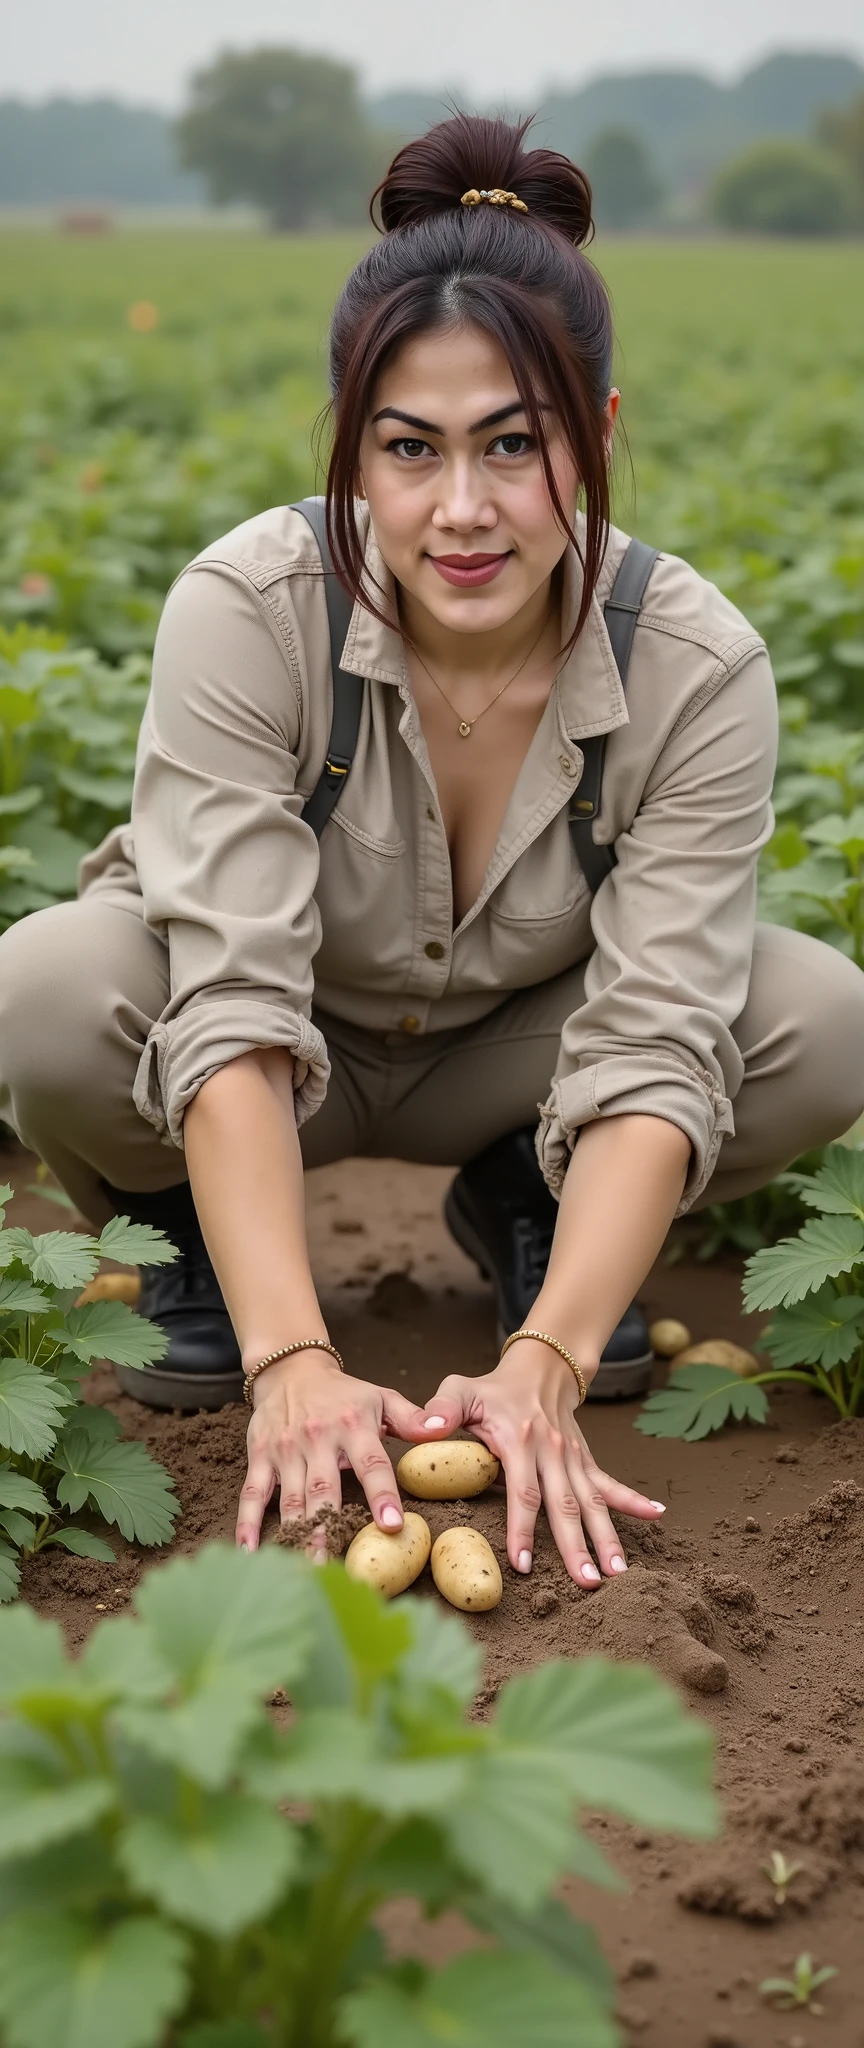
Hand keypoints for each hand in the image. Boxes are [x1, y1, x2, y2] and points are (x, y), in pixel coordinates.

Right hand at [236, 1350, 428, 1552]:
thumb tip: (442, 1430)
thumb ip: (411, 1418)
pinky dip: (248, 1523)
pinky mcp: (260, 1456)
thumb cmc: (343, 1393)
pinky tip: (249, 1552)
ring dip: (297, 1534)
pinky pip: (253, 1493)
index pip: (371, 1464)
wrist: (291, 1370)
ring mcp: (286, 1449)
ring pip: (292, 1498)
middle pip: (325, 1490)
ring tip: (305, 1569)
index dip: (382, 1495)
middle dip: (330, 1528)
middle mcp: (318, 1439)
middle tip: (336, 1567)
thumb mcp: (380, 1397)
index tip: (392, 1525)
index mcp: (353, 1426)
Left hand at [411, 1338, 665, 1586]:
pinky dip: (633, 1500)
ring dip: (607, 1536)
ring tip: (619, 1572)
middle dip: (577, 1548)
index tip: (524, 1564)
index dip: (523, 1529)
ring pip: (591, 1502)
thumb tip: (424, 1430)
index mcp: (520, 1440)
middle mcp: (552, 1452)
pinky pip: (609, 1482)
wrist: (540, 1365)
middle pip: (566, 1506)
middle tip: (587, 1585)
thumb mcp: (461, 1390)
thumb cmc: (492, 1388)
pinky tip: (657, 1516)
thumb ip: (441, 1410)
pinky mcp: (585, 1459)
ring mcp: (573, 1457)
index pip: (523, 1492)